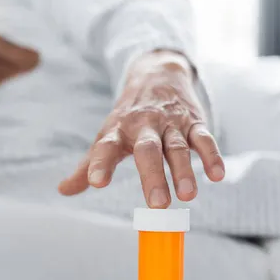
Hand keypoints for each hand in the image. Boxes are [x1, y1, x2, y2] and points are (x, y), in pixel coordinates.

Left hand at [58, 51, 224, 207]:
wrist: (156, 75)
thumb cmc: (126, 118)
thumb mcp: (105, 137)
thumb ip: (87, 166)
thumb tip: (63, 190)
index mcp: (116, 131)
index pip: (105, 148)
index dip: (100, 164)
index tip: (96, 182)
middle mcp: (143, 126)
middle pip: (148, 151)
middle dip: (153, 177)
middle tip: (157, 205)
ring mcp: (170, 123)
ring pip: (177, 147)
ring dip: (183, 171)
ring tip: (188, 196)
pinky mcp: (193, 122)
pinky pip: (204, 138)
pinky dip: (212, 155)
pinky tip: (217, 175)